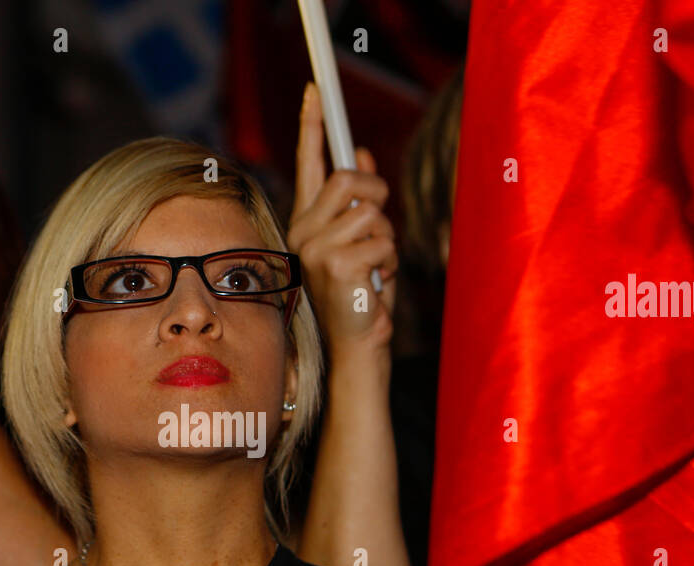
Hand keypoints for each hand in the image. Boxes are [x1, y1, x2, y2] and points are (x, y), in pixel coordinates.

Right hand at [287, 82, 396, 351]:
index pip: (308, 164)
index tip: (316, 91)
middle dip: (376, 193)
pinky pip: (382, 240)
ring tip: (375, 268)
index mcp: (306, 222)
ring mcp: (315, 249)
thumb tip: (359, 153)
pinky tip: (375, 284)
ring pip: (371, 211)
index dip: (312, 125)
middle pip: (347, 178)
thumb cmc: (362, 295)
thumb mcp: (362, 240)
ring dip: (387, 239)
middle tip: (378, 220)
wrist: (357, 347)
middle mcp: (303, 232)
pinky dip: (390, 261)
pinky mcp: (335, 265)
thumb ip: (357, 200)